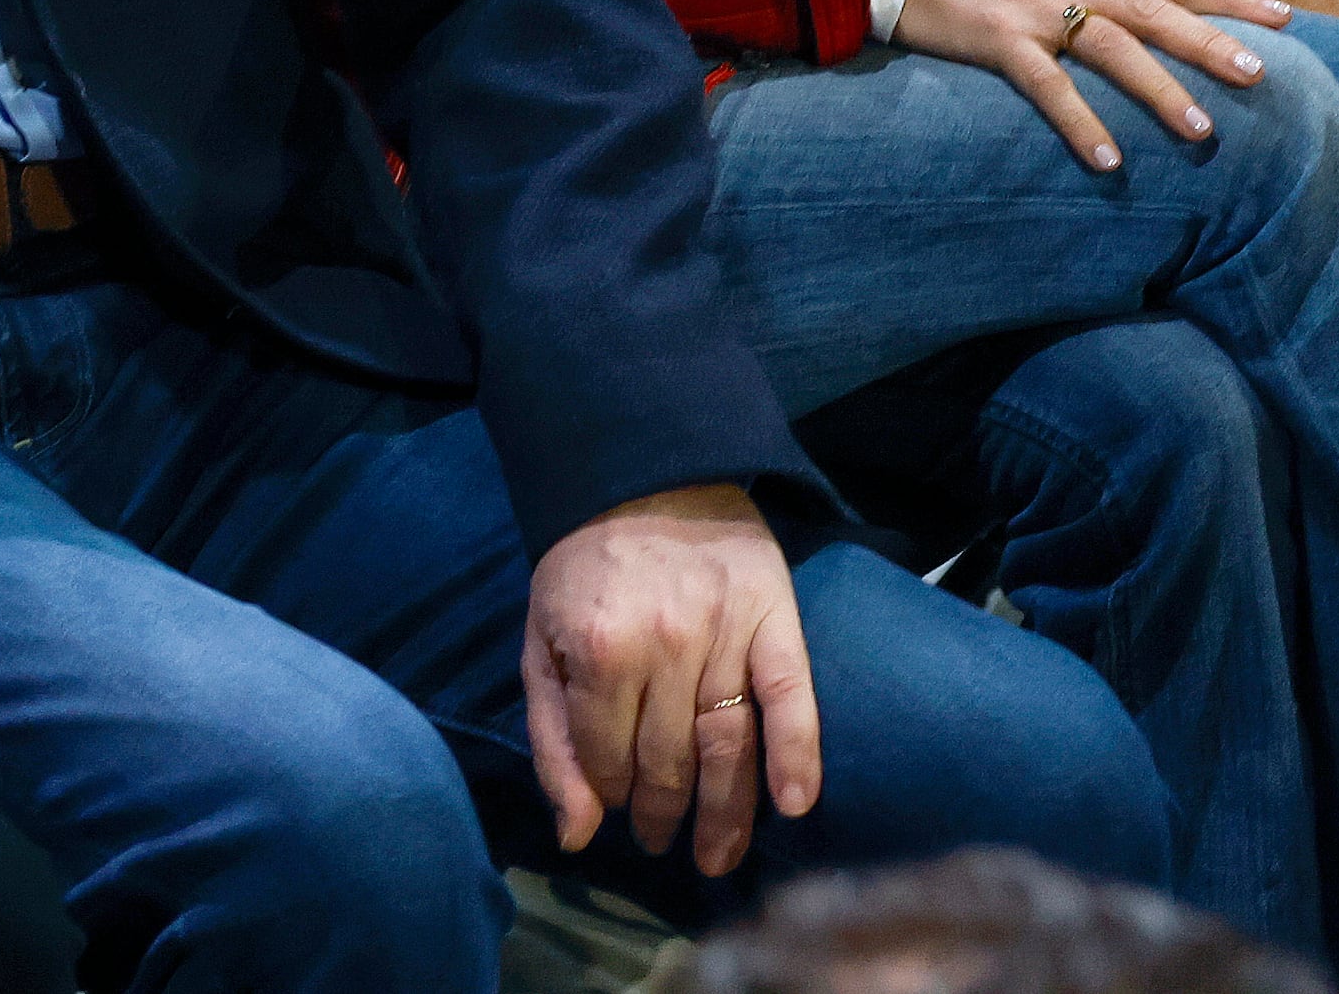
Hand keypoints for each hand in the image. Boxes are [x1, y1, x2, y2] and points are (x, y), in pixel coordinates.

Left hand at [519, 484, 817, 876]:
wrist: (644, 480)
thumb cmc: (584, 570)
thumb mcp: (541, 643)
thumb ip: (552, 738)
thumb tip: (575, 834)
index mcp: (598, 650)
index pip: (607, 755)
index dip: (609, 791)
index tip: (615, 804)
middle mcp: (664, 647)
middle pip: (668, 761)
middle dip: (661, 814)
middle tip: (660, 841)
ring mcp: (724, 634)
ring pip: (728, 746)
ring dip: (725, 815)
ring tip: (716, 858)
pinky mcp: (774, 620)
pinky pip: (791, 699)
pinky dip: (798, 754)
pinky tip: (796, 804)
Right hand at [891, 0, 1289, 168]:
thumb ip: (1102, 0)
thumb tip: (1156, 32)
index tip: (1285, 18)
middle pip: (1156, 12)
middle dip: (1211, 42)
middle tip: (1262, 74)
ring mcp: (1038, 12)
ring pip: (1112, 48)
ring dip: (1159, 89)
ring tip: (1202, 130)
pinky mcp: (999, 41)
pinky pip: (1048, 86)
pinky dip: (1081, 123)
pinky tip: (1110, 159)